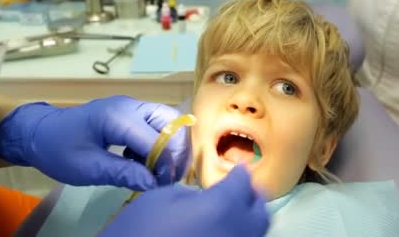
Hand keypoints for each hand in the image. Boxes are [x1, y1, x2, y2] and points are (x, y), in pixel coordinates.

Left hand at [0, 96, 189, 190]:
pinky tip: (142, 161)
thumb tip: (153, 184)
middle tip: (169, 176)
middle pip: (171, 121)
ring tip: (158, 171)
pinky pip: (156, 125)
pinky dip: (158, 144)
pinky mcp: (131, 115)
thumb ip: (122, 173)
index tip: (162, 184)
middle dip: (176, 150)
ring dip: (168, 147)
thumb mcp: (87, 167)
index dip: (165, 162)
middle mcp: (130, 106)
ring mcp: (132, 108)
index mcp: (117, 116)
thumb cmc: (58, 149)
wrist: (39, 133)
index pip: (156, 137)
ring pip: (167, 122)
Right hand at [101, 166, 269, 236]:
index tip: (237, 168)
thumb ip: (190, 193)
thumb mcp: (159, 198)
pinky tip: (218, 230)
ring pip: (253, 232)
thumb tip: (202, 197)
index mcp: (222, 206)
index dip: (239, 172)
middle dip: (252, 197)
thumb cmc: (138, 229)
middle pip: (260, 212)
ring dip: (246, 219)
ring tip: (230, 211)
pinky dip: (234, 234)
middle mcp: (236, 231)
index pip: (242, 183)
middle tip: (240, 190)